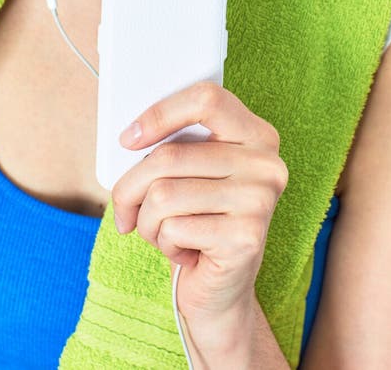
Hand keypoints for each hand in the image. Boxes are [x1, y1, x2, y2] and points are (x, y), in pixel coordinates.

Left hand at [112, 81, 288, 323]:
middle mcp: (265, 162)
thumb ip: (175, 148)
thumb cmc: (198, 222)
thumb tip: (131, 137)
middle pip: (170, 156)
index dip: (161, 114)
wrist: (222, 290)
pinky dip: (164, 245)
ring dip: (147, 222)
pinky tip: (185, 251)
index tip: (129, 139)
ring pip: (164, 195)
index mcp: (256, 134)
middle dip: (130, 188)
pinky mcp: (246, 237)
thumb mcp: (191, 175)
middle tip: (125, 210)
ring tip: (165, 233)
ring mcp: (259, 199)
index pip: (207, 99)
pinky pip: (173, 229)